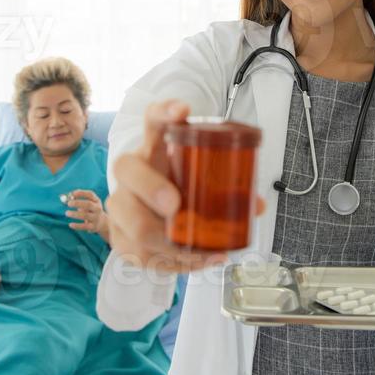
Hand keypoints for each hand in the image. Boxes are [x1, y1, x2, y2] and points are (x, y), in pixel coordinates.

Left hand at [64, 189, 108, 238]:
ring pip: (85, 215)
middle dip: (77, 203)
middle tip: (68, 203)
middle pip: (88, 204)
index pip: (90, 194)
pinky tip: (70, 224)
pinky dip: (77, 225)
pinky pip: (84, 226)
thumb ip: (78, 199)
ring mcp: (96, 218)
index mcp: (96, 201)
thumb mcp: (88, 203)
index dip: (81, 193)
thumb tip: (68, 196)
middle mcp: (98, 208)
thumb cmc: (90, 210)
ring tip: (67, 213)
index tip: (72, 194)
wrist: (102, 223)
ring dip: (75, 214)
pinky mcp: (93, 226)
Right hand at [107, 99, 265, 273]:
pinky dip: (171, 264)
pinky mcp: (118, 236)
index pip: (152, 120)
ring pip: (130, 220)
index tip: (183, 110)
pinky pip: (139, 254)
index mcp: (153, 148)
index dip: (164, 111)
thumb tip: (256, 204)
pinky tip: (195, 264)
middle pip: (127, 168)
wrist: (150, 219)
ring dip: (164, 240)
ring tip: (197, 251)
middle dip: (150, 187)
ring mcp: (120, 204)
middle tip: (175, 205)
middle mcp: (130, 172)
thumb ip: (227, 189)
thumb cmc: (178, 191)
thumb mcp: (199, 183)